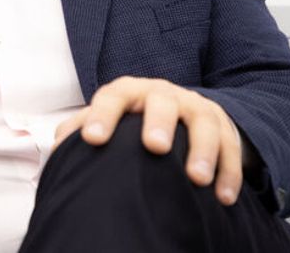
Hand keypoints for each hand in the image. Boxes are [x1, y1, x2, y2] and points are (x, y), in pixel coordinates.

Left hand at [54, 76, 242, 205]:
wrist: (180, 111)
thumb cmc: (133, 120)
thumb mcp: (110, 118)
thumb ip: (82, 128)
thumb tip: (59, 145)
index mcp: (130, 93)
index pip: (113, 97)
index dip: (101, 115)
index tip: (92, 139)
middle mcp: (163, 95)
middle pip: (162, 102)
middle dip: (159, 122)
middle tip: (155, 146)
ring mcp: (195, 108)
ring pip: (203, 123)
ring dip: (202, 150)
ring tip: (196, 178)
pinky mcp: (224, 126)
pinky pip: (231, 147)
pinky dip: (229, 172)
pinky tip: (224, 197)